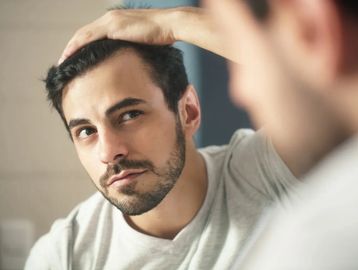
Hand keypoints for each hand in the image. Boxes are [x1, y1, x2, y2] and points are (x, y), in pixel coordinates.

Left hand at [58, 8, 177, 63]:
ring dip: (70, 48)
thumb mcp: (142, 42)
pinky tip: (70, 56)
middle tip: (63, 60)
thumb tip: (129, 60)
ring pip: (83, 35)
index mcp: (116, 21)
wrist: (170, 25)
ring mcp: (110, 21)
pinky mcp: (113, 27)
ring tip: (62, 61)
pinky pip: (89, 38)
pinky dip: (77, 47)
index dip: (82, 46)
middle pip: (84, 33)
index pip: (93, 34)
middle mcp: (110, 18)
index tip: (75, 57)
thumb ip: (132, 47)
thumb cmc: (161, 35)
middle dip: (72, 47)